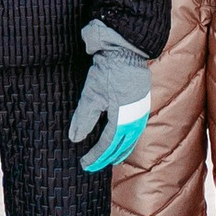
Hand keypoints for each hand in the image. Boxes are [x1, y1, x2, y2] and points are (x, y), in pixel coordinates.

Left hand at [69, 19, 150, 173]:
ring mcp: (140, 111)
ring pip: (131, 138)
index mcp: (123, 119)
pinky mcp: (141, 102)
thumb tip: (74, 139)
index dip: (96, 156)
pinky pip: (135, 128)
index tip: (84, 164)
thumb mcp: (91, 96)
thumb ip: (84, 119)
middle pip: (122, 146)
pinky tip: (123, 136)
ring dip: (120, 150)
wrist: (127, 50)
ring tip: (112, 158)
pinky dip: (127, 138)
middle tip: (95, 165)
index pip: (108, 145)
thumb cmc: (109, 71)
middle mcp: (135, 119)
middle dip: (108, 157)